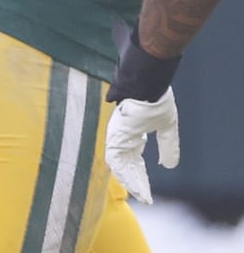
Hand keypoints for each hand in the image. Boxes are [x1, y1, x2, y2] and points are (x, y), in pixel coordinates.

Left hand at [104, 88, 179, 203]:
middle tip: (145, 198)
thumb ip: (168, 146)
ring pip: (120, 166)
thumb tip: (169, 165)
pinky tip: (135, 185)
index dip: (141, 176)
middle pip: (127, 166)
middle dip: (136, 182)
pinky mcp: (115, 136)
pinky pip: (116, 161)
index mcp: (132, 134)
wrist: (148, 87)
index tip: (147, 190)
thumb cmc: (156, 101)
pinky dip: (126, 174)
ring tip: (142, 195)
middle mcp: (122, 137)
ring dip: (131, 182)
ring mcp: (117, 137)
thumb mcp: (166, 127)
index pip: (134, 160)